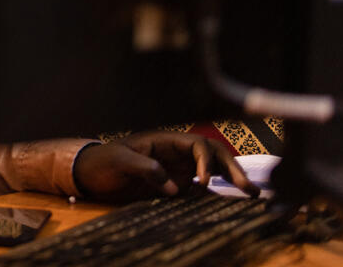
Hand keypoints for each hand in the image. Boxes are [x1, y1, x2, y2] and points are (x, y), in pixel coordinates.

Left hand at [72, 131, 257, 201]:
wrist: (89, 174)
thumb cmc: (101, 162)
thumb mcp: (119, 161)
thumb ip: (145, 168)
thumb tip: (175, 185)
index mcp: (164, 141)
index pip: (196, 145)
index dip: (205, 161)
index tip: (203, 183)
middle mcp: (175, 153)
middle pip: (211, 155)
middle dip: (231, 168)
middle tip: (249, 188)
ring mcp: (176, 167)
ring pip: (211, 169)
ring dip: (230, 178)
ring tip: (252, 194)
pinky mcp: (174, 183)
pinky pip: (200, 186)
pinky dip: (217, 192)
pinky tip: (232, 201)